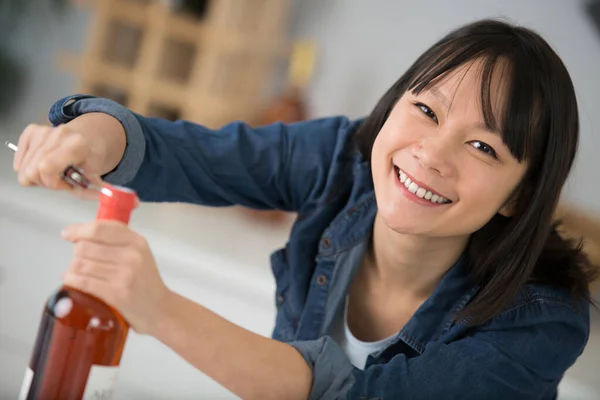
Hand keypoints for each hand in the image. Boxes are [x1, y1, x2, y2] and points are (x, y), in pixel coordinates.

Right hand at [13, 113, 125, 199]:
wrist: (92, 135)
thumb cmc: (92, 157)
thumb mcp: (97, 175)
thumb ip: (97, 191)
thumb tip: (121, 203)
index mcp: (76, 144)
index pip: (46, 168)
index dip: (52, 183)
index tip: (65, 185)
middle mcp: (58, 134)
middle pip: (33, 171)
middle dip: (47, 182)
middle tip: (62, 180)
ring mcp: (44, 131)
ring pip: (24, 167)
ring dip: (38, 175)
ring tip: (56, 172)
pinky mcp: (32, 131)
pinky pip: (20, 158)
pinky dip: (29, 165)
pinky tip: (45, 164)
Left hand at [60, 220, 169, 334]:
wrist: (160, 309)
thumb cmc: (145, 282)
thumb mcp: (139, 254)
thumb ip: (116, 241)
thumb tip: (79, 236)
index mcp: (136, 241)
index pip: (100, 228)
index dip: (78, 230)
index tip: (67, 234)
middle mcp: (131, 255)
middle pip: (85, 246)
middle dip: (76, 253)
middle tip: (79, 261)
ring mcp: (124, 274)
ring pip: (80, 264)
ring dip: (71, 268)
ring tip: (74, 273)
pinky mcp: (116, 293)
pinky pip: (83, 281)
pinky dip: (71, 280)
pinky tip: (71, 281)